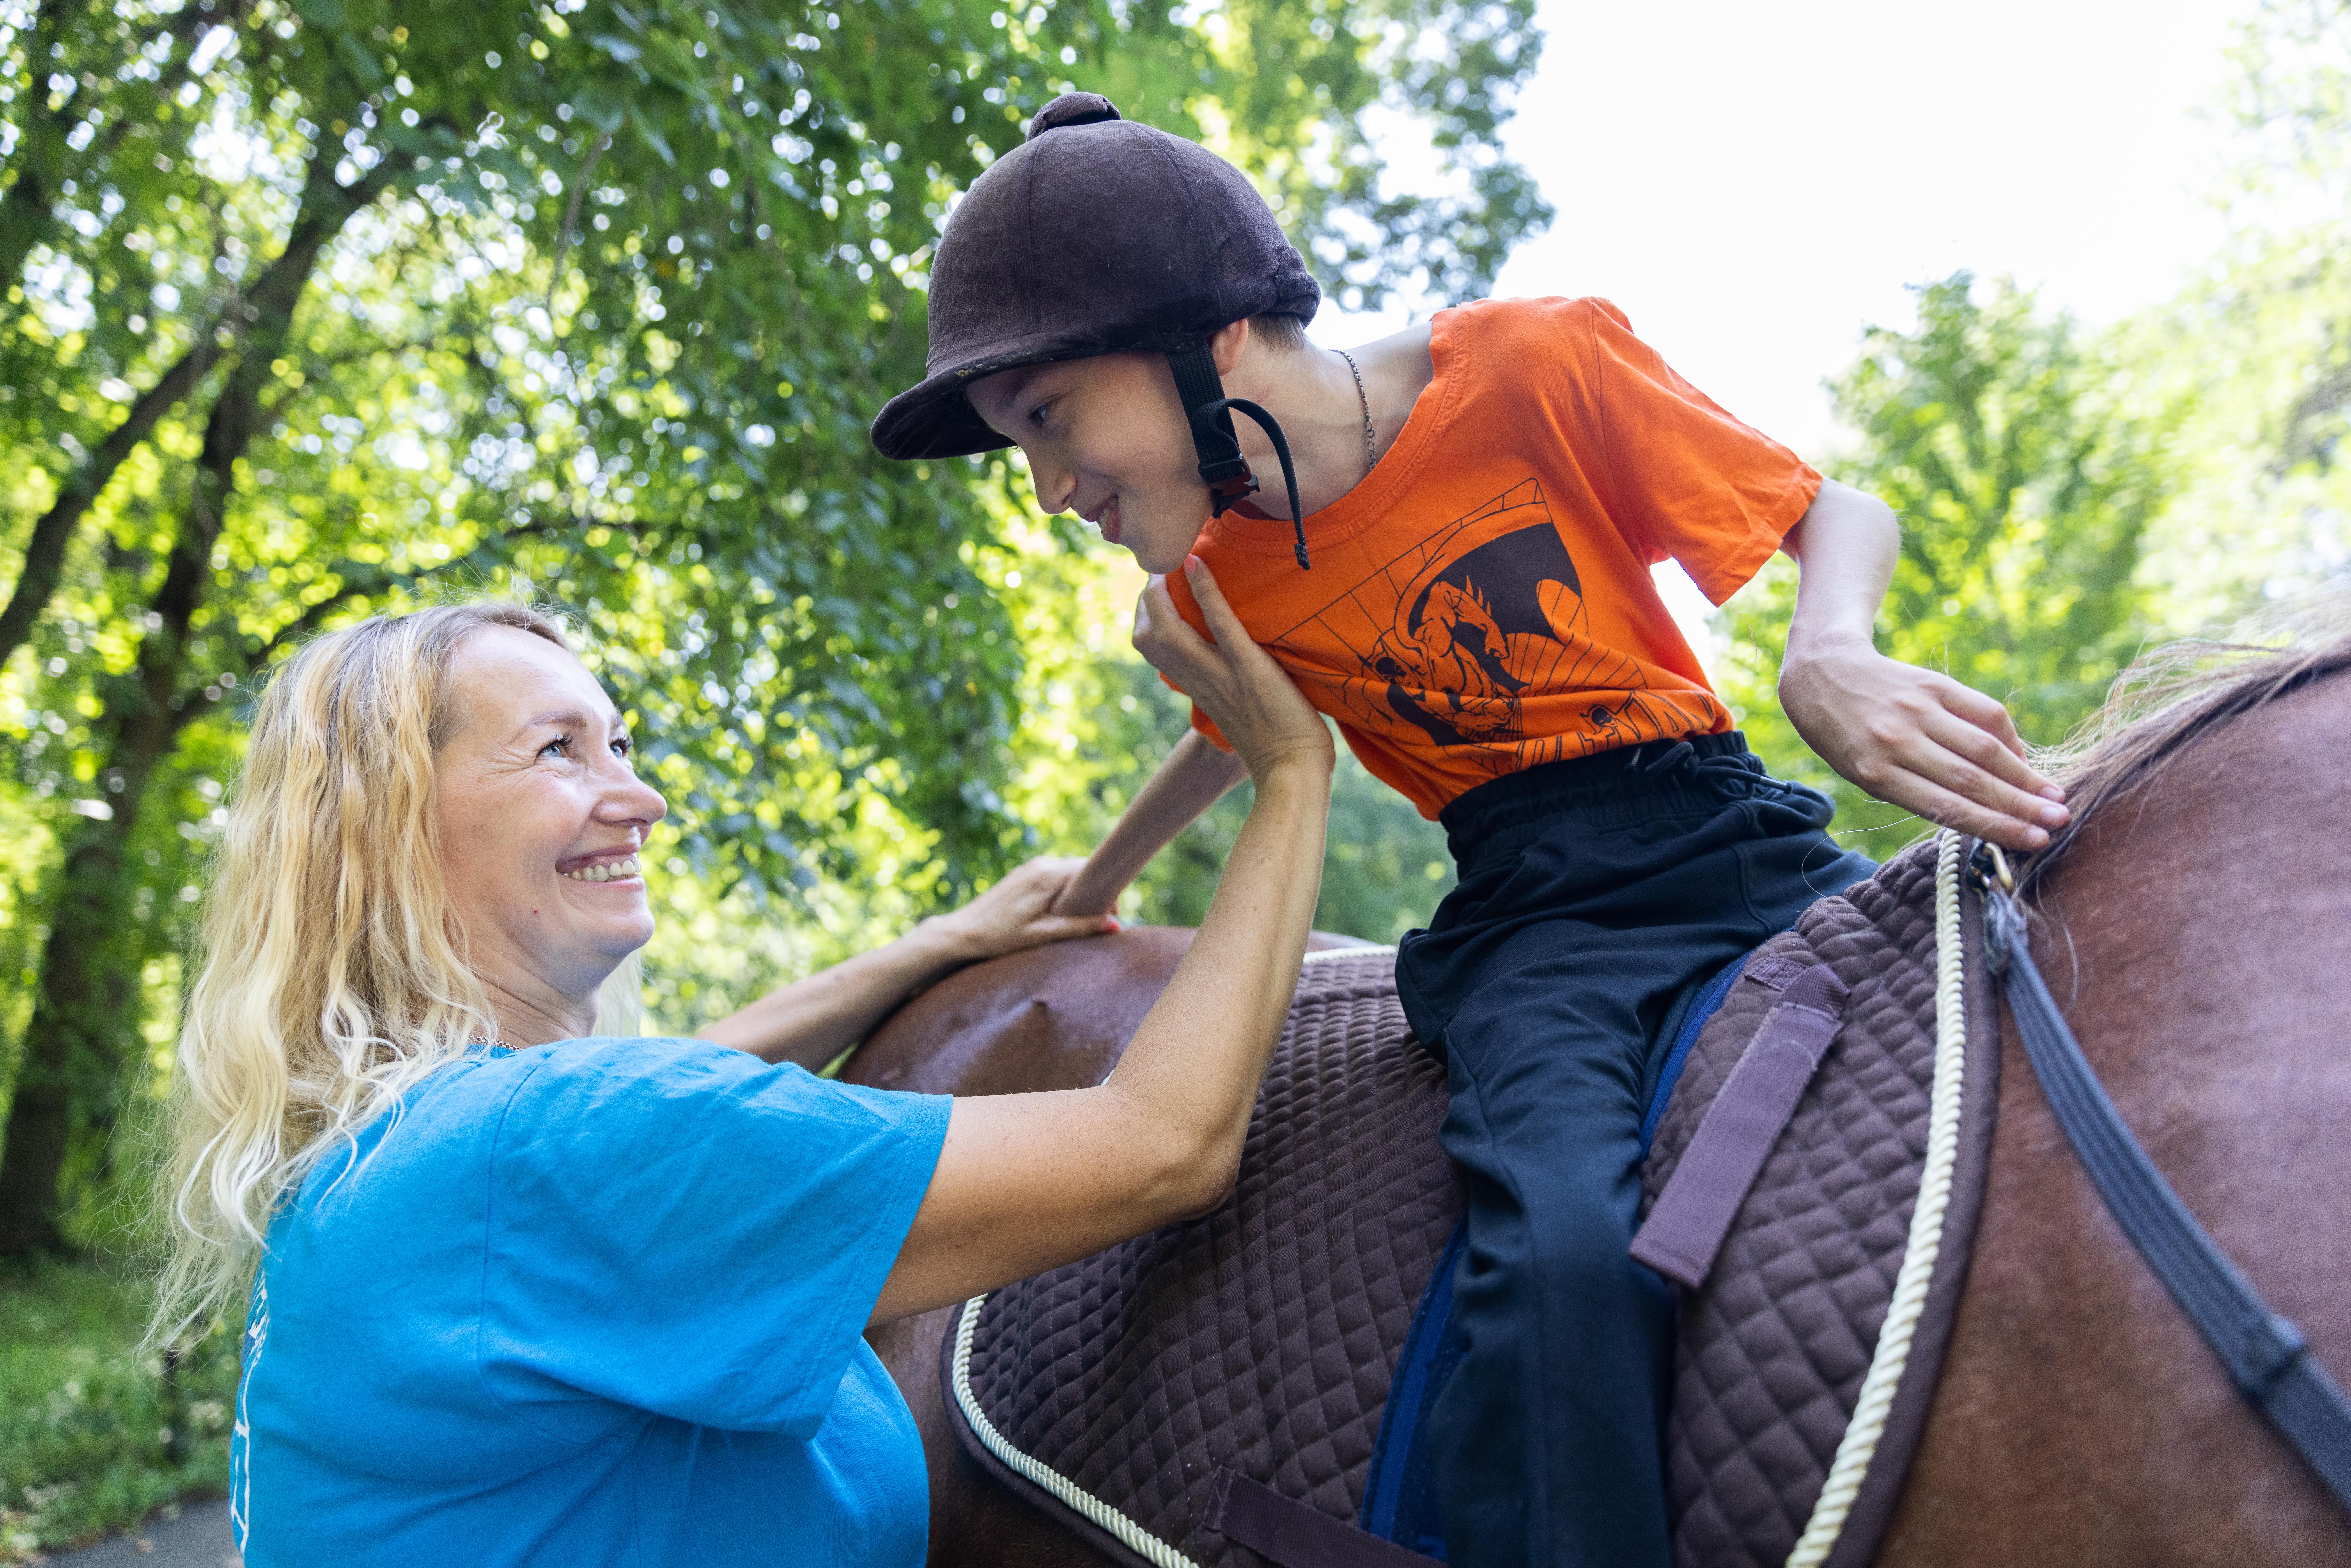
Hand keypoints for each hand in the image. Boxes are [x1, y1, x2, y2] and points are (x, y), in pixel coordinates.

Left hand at [931, 856, 1117, 961]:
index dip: (1107, 889)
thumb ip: (1080, 927)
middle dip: (1094, 891)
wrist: (962, 932)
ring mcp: (1029, 868)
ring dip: (1077, 892)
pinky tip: (1057, 912)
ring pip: (1066, 873)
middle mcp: (1040, 864)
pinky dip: (1061, 891)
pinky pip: (1052, 877)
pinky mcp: (1022, 875)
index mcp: (1047, 875)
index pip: (1090, 869)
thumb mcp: (1044, 935)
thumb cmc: (1001, 936)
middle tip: (1098, 917)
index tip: (1112, 912)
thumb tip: (1115, 925)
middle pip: (1080, 869)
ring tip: (1077, 917)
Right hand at [1132, 557, 1333, 784]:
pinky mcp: (1249, 667)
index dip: (1146, 617)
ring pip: (1170, 629)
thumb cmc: (1277, 745)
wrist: (1293, 771)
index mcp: (1197, 688)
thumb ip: (1229, 687)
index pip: (1152, 648)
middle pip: (1149, 635)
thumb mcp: (1240, 710)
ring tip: (1173, 560)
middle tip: (1160, 568)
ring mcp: (1222, 673)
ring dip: (1164, 590)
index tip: (1156, 593)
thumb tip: (1234, 667)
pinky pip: (1220, 624)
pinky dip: (1205, 591)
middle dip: (1147, 598)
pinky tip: (1196, 564)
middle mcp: (1200, 679)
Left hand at [1780, 639, 2068, 851]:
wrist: (1823, 674)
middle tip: (2059, 821)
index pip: (1947, 807)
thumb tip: (1983, 810)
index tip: (2033, 840)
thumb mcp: (1866, 775)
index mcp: (1877, 774)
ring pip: (1983, 748)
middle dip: (2019, 805)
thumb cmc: (1847, 738)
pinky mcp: (1934, 685)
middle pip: (1972, 779)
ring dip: (2024, 775)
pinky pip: (1982, 712)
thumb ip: (1918, 791)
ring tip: (2055, 797)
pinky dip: (2009, 737)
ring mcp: (1918, 711)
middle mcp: (1899, 742)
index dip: (1994, 825)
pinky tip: (2024, 761)